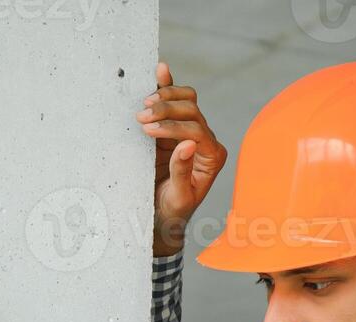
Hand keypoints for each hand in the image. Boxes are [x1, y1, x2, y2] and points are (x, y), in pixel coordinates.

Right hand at [136, 61, 227, 257]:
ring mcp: (190, 131)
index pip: (197, 131)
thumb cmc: (173, 211)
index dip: (173, 127)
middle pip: (192, 111)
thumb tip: (188, 144)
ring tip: (144, 104)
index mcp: (213, 157)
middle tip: (142, 117)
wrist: (163, 216)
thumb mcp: (179, 198)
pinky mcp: (174, 128)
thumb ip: (183, 171)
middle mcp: (205, 141)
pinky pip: (173, 102)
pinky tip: (160, 70)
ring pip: (186, 101)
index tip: (149, 130)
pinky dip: (166, 86)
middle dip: (166, 110)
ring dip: (165, 98)